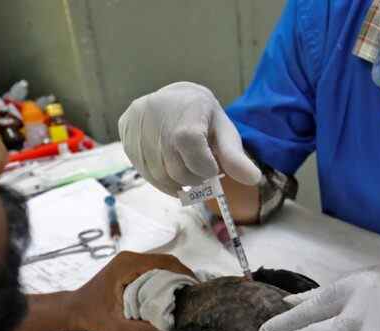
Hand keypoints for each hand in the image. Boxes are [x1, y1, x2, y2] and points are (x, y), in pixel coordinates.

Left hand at [70, 251, 194, 330]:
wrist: (74, 309)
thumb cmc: (93, 316)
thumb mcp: (117, 328)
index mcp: (127, 266)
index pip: (164, 263)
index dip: (184, 274)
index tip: (196, 289)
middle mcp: (129, 257)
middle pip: (167, 260)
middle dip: (183, 275)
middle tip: (195, 293)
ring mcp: (129, 259)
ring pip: (162, 262)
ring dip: (176, 275)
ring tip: (187, 293)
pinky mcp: (129, 265)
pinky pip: (154, 266)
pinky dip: (166, 276)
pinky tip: (172, 291)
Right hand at [118, 82, 261, 195]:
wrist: (176, 98)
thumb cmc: (204, 118)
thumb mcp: (224, 133)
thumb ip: (235, 157)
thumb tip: (254, 180)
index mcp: (184, 111)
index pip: (192, 150)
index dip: (204, 167)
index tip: (212, 167)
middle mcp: (155, 115)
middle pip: (174, 169)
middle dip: (192, 178)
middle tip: (199, 170)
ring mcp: (136, 125)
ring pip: (157, 175)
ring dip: (176, 183)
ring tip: (185, 170)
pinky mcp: (125, 133)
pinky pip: (142, 171)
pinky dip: (159, 180)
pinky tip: (169, 170)